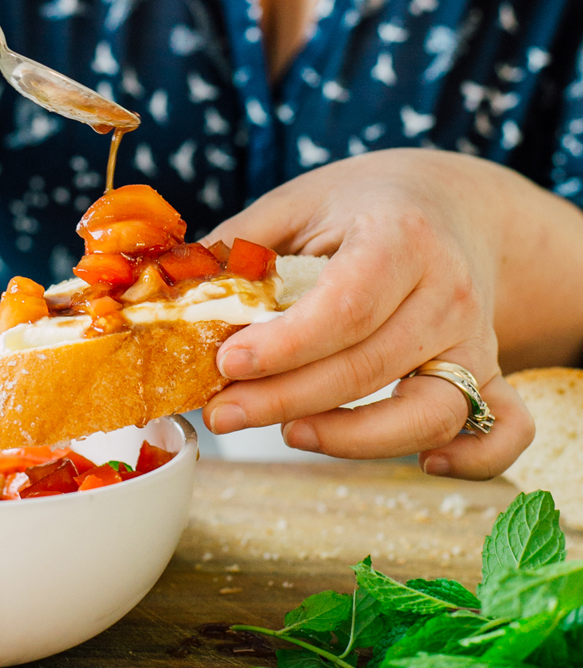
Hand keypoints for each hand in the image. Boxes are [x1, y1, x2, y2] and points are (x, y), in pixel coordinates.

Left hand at [202, 150, 538, 480]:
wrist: (449, 203)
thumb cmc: (360, 205)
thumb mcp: (298, 202)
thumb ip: (238, 247)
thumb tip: (165, 295)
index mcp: (401, 235)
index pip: (347, 306)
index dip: (286, 345)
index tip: (228, 362)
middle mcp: (448, 290)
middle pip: (371, 367)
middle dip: (287, 400)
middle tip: (220, 413)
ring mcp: (477, 336)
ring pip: (431, 412)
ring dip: (356, 439)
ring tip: (288, 434)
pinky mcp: (491, 370)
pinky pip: (504, 429)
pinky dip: (475, 458)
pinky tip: (423, 465)